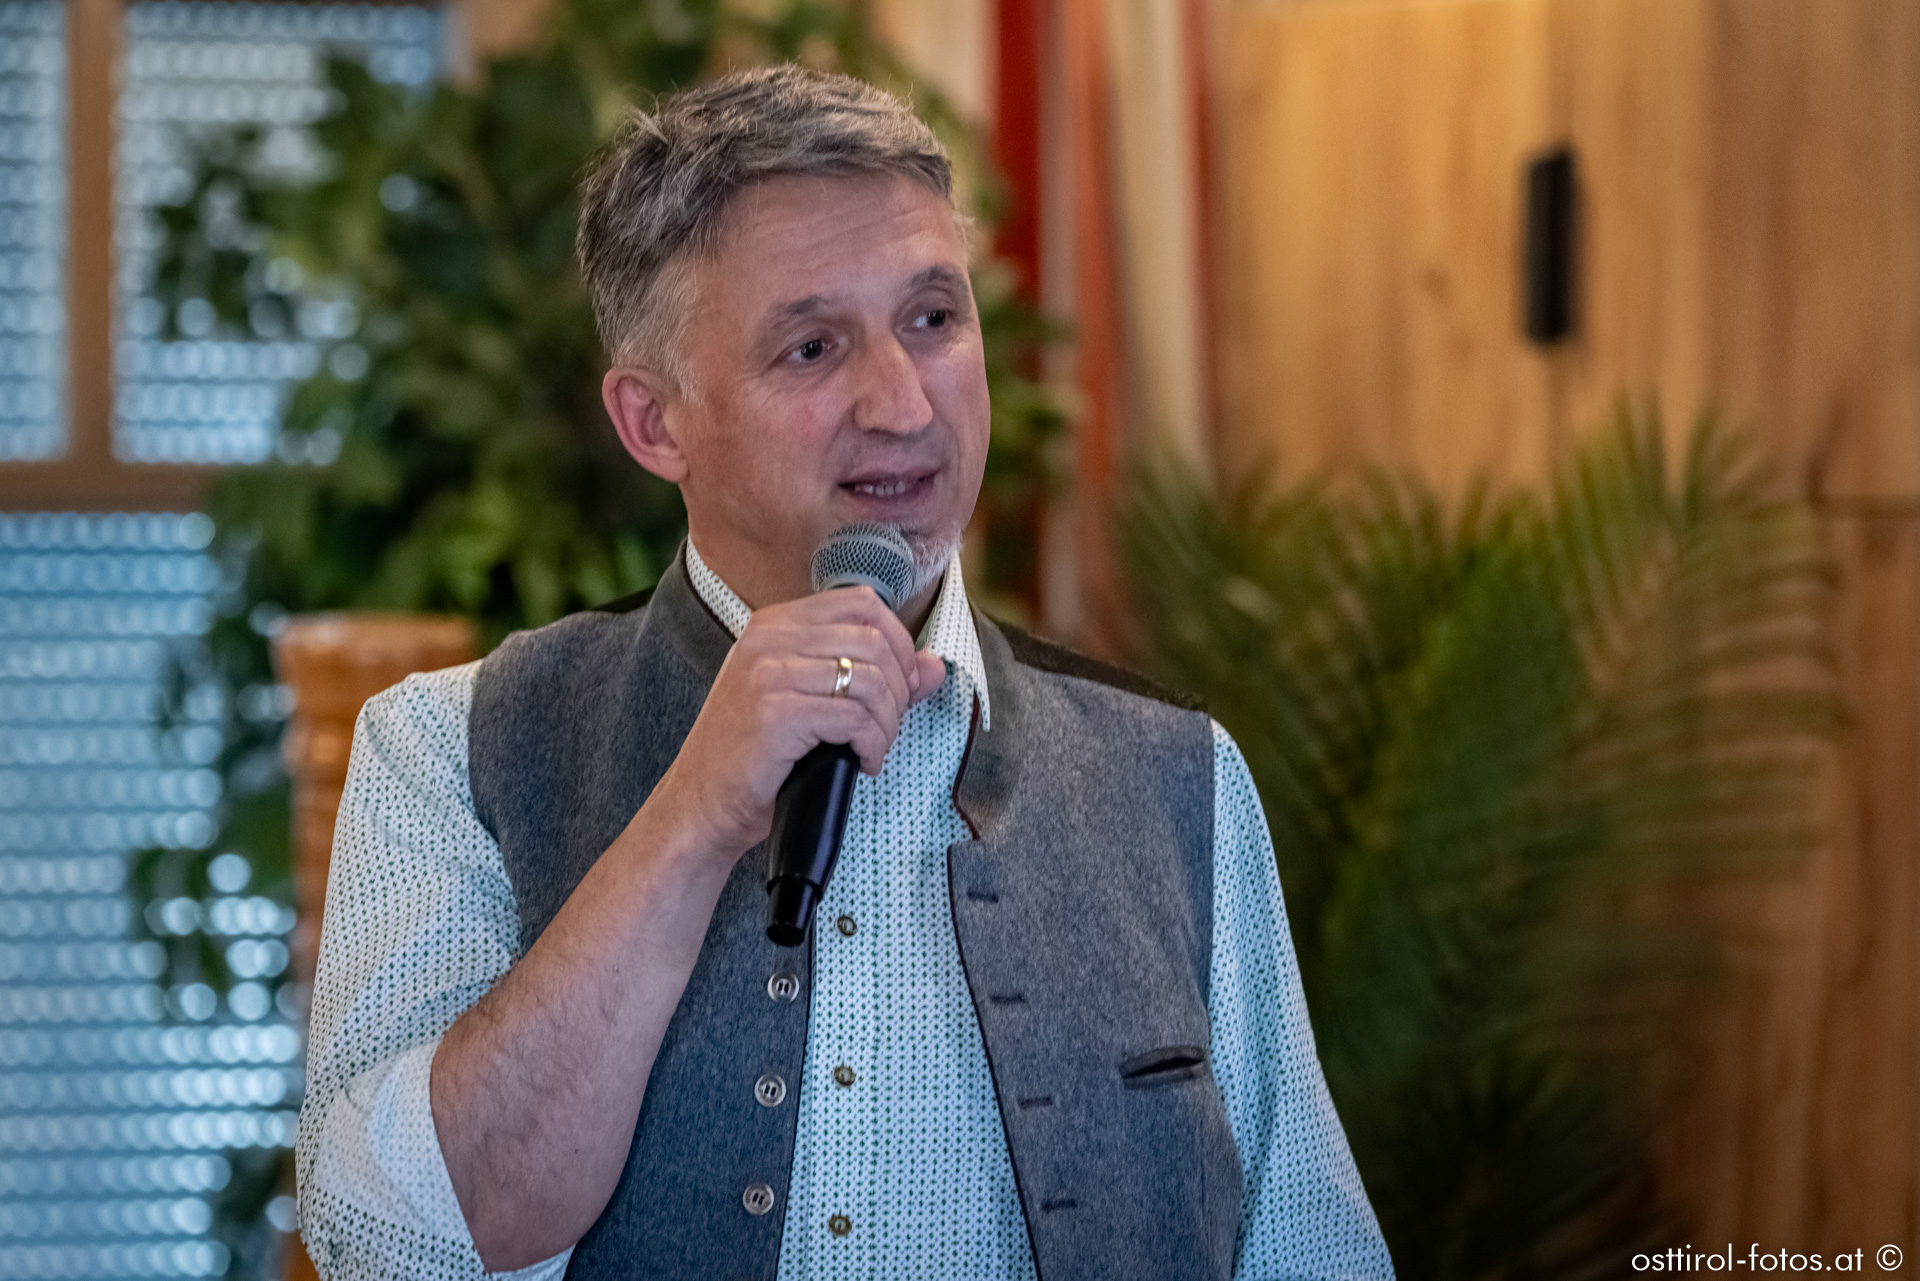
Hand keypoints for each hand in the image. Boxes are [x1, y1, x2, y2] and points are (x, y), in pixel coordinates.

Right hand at [649, 586, 948, 862]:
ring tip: (872, 748)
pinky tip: (861, 763)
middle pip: (874, 639)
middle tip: (885, 727)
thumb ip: (872, 678)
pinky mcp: (775, 713)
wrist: (701, 805)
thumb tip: (934, 666)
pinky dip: (872, 744)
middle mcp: (768, 638)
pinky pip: (854, 718)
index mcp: (774, 624)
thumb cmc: (756, 757)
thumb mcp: (811, 702)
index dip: (898, 643)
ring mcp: (768, 673)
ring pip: (870, 680)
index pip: (862, 603)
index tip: (900, 686)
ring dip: (887, 723)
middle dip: (898, 689)